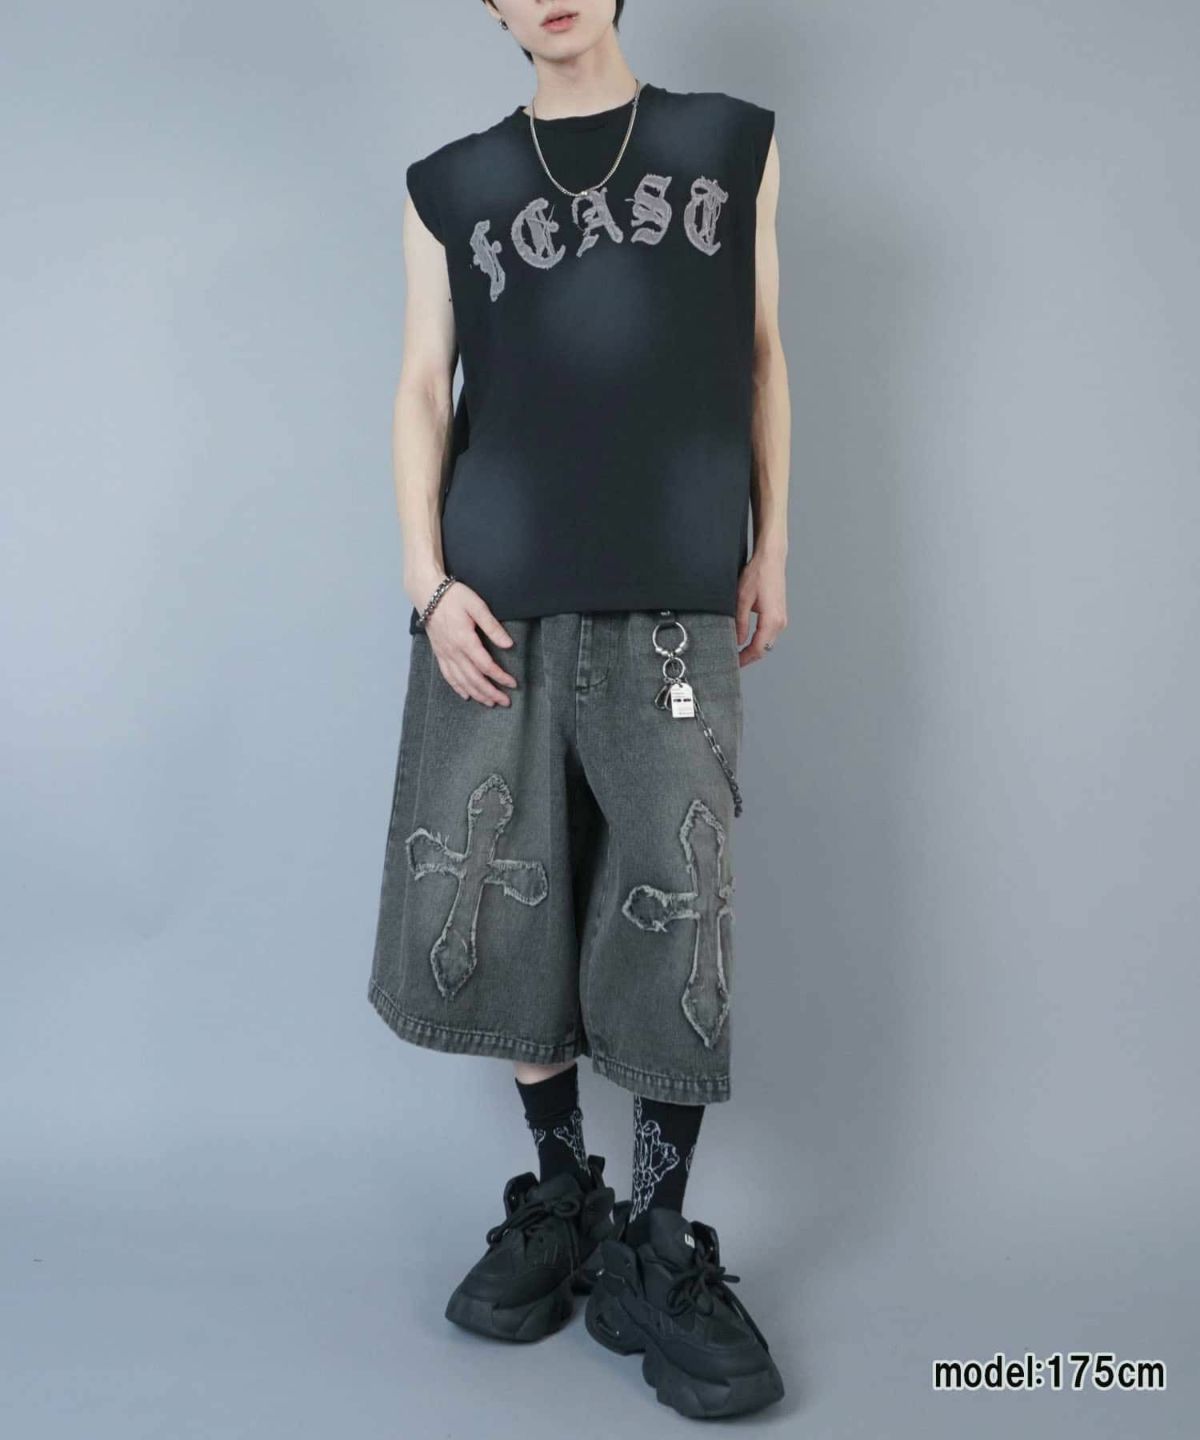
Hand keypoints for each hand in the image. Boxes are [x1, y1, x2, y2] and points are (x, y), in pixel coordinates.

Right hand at [422, 581, 517, 705]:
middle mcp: (453, 651)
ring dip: (476, 694)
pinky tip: (466, 695)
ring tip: (490, 703)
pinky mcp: (439, 653)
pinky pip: (448, 676)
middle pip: (474, 679)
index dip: (500, 677)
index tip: (513, 684)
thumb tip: (508, 644)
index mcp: (465, 640)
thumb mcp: (477, 606)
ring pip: (461, 681)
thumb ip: (492, 627)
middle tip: (505, 702)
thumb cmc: (454, 596)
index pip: (486, 665)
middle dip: (490, 692)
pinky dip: (457, 688)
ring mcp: (444, 654)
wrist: (427, 593)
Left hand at [734, 549, 787, 664]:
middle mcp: (780, 622)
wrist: (771, 559)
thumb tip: (737, 641)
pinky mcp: (780, 614)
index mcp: (772, 620)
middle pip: (764, 649)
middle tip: (732, 660)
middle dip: (749, 657)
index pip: (758, 649)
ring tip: (737, 652)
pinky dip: (759, 640)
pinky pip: (769, 634)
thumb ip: (739, 623)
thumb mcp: (741, 599)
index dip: (744, 659)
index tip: (733, 663)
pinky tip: (747, 640)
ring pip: (767, 642)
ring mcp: (782, 619)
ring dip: (754, 649)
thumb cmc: (758, 575)